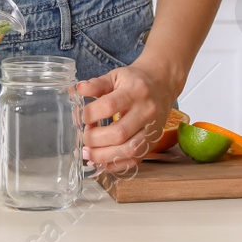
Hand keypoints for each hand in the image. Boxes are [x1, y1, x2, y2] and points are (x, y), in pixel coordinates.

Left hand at [76, 57, 183, 174]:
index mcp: (135, 92)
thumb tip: (79, 89)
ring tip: (89, 153)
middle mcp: (146, 112)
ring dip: (104, 156)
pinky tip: (102, 161)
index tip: (82, 117)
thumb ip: (97, 84)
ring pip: (129, 150)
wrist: (162, 85)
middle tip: (84, 138)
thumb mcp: (116, 76)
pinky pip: (135, 160)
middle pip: (119, 133)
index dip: (91, 114)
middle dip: (95, 140)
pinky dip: (116, 165)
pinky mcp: (153, 143)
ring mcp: (152, 129)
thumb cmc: (136, 81)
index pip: (109, 106)